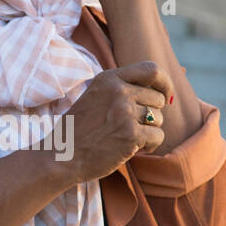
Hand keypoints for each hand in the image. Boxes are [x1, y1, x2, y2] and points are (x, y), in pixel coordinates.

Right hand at [55, 61, 173, 185]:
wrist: (61, 156)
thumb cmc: (80, 130)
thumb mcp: (96, 96)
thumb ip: (122, 88)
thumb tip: (162, 92)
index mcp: (109, 78)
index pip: (152, 70)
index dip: (164, 83)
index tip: (165, 96)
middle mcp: (119, 91)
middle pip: (158, 99)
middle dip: (151, 115)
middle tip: (132, 127)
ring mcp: (125, 112)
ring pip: (159, 119)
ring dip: (148, 132)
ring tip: (126, 138)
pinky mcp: (131, 135)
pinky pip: (158, 137)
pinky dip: (150, 146)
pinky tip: (132, 149)